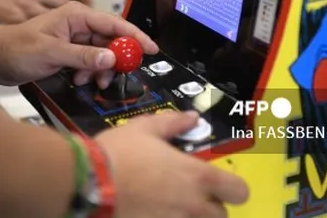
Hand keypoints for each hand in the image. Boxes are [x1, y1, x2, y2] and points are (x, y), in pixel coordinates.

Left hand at [0, 1, 156, 85]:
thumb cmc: (18, 48)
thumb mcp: (53, 52)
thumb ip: (84, 55)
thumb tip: (111, 57)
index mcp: (76, 15)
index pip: (114, 23)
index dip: (135, 36)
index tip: (151, 49)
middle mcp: (79, 25)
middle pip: (112, 40)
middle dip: (117, 59)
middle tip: (119, 75)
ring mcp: (74, 39)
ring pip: (102, 54)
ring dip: (101, 70)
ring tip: (91, 82)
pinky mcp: (69, 52)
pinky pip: (91, 62)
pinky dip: (90, 73)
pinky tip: (80, 80)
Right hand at [97, 111, 248, 216]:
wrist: (87, 183)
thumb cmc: (119, 152)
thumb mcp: (146, 129)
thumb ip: (173, 123)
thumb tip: (192, 118)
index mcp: (197, 176)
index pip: (239, 191)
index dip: (232, 187)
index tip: (219, 183)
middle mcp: (192, 206)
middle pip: (221, 215)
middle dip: (211, 206)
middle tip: (191, 195)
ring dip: (190, 216)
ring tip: (170, 206)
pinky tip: (151, 212)